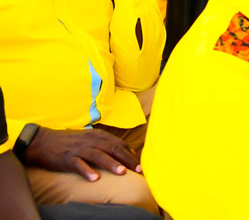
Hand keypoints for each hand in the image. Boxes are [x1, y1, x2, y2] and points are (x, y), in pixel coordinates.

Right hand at [23, 127, 140, 181]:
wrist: (44, 141)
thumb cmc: (71, 141)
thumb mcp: (90, 138)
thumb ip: (107, 143)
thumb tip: (127, 151)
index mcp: (98, 135)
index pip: (118, 143)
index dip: (129, 153)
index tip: (138, 163)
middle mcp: (90, 141)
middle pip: (112, 149)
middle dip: (126, 159)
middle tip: (137, 169)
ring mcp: (79, 149)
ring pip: (98, 156)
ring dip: (111, 164)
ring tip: (121, 173)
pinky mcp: (67, 158)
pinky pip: (79, 165)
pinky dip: (87, 171)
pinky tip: (95, 178)